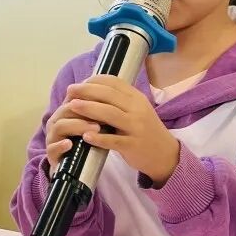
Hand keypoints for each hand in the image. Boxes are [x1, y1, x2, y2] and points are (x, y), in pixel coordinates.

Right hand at [44, 101, 100, 178]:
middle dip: (85, 111)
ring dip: (77, 126)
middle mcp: (56, 122)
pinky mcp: (51, 154)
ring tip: (95, 129)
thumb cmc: (88, 141)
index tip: (107, 100)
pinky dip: (60, 145)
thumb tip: (116, 97)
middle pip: (66, 110)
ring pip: (60, 126)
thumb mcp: (95, 125)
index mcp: (66, 112)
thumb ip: (100, 113)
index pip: (74, 99)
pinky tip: (70, 144)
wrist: (77, 165)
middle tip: (104, 116)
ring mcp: (52, 137)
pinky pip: (52, 148)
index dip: (89, 98)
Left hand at [63, 75, 180, 187]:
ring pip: (110, 114)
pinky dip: (99, 138)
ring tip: (72, 106)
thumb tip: (91, 87)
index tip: (80, 83)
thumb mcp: (135, 109)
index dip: (94, 81)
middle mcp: (137, 109)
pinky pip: (114, 140)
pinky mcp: (133, 145)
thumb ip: (118, 99)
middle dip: (87, 91)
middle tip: (70, 90)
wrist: (165, 154)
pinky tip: (85, 136)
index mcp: (137, 98)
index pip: (114, 82)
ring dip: (89, 109)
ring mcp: (136, 127)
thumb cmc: (144, 129)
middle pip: (109, 95)